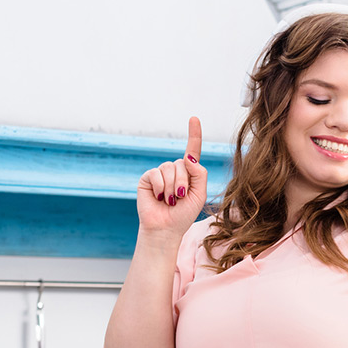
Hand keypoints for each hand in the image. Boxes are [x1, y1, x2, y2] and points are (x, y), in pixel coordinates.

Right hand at [136, 116, 207, 239]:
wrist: (165, 229)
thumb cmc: (183, 214)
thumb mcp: (199, 194)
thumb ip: (199, 174)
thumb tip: (188, 157)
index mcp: (189, 173)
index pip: (192, 150)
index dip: (194, 134)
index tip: (194, 118)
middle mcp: (174, 170)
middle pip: (182, 163)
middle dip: (183, 183)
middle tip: (179, 199)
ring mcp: (160, 173)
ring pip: (170, 168)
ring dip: (172, 187)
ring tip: (170, 201)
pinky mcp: (148, 178)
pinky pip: (156, 173)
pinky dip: (161, 187)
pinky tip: (160, 198)